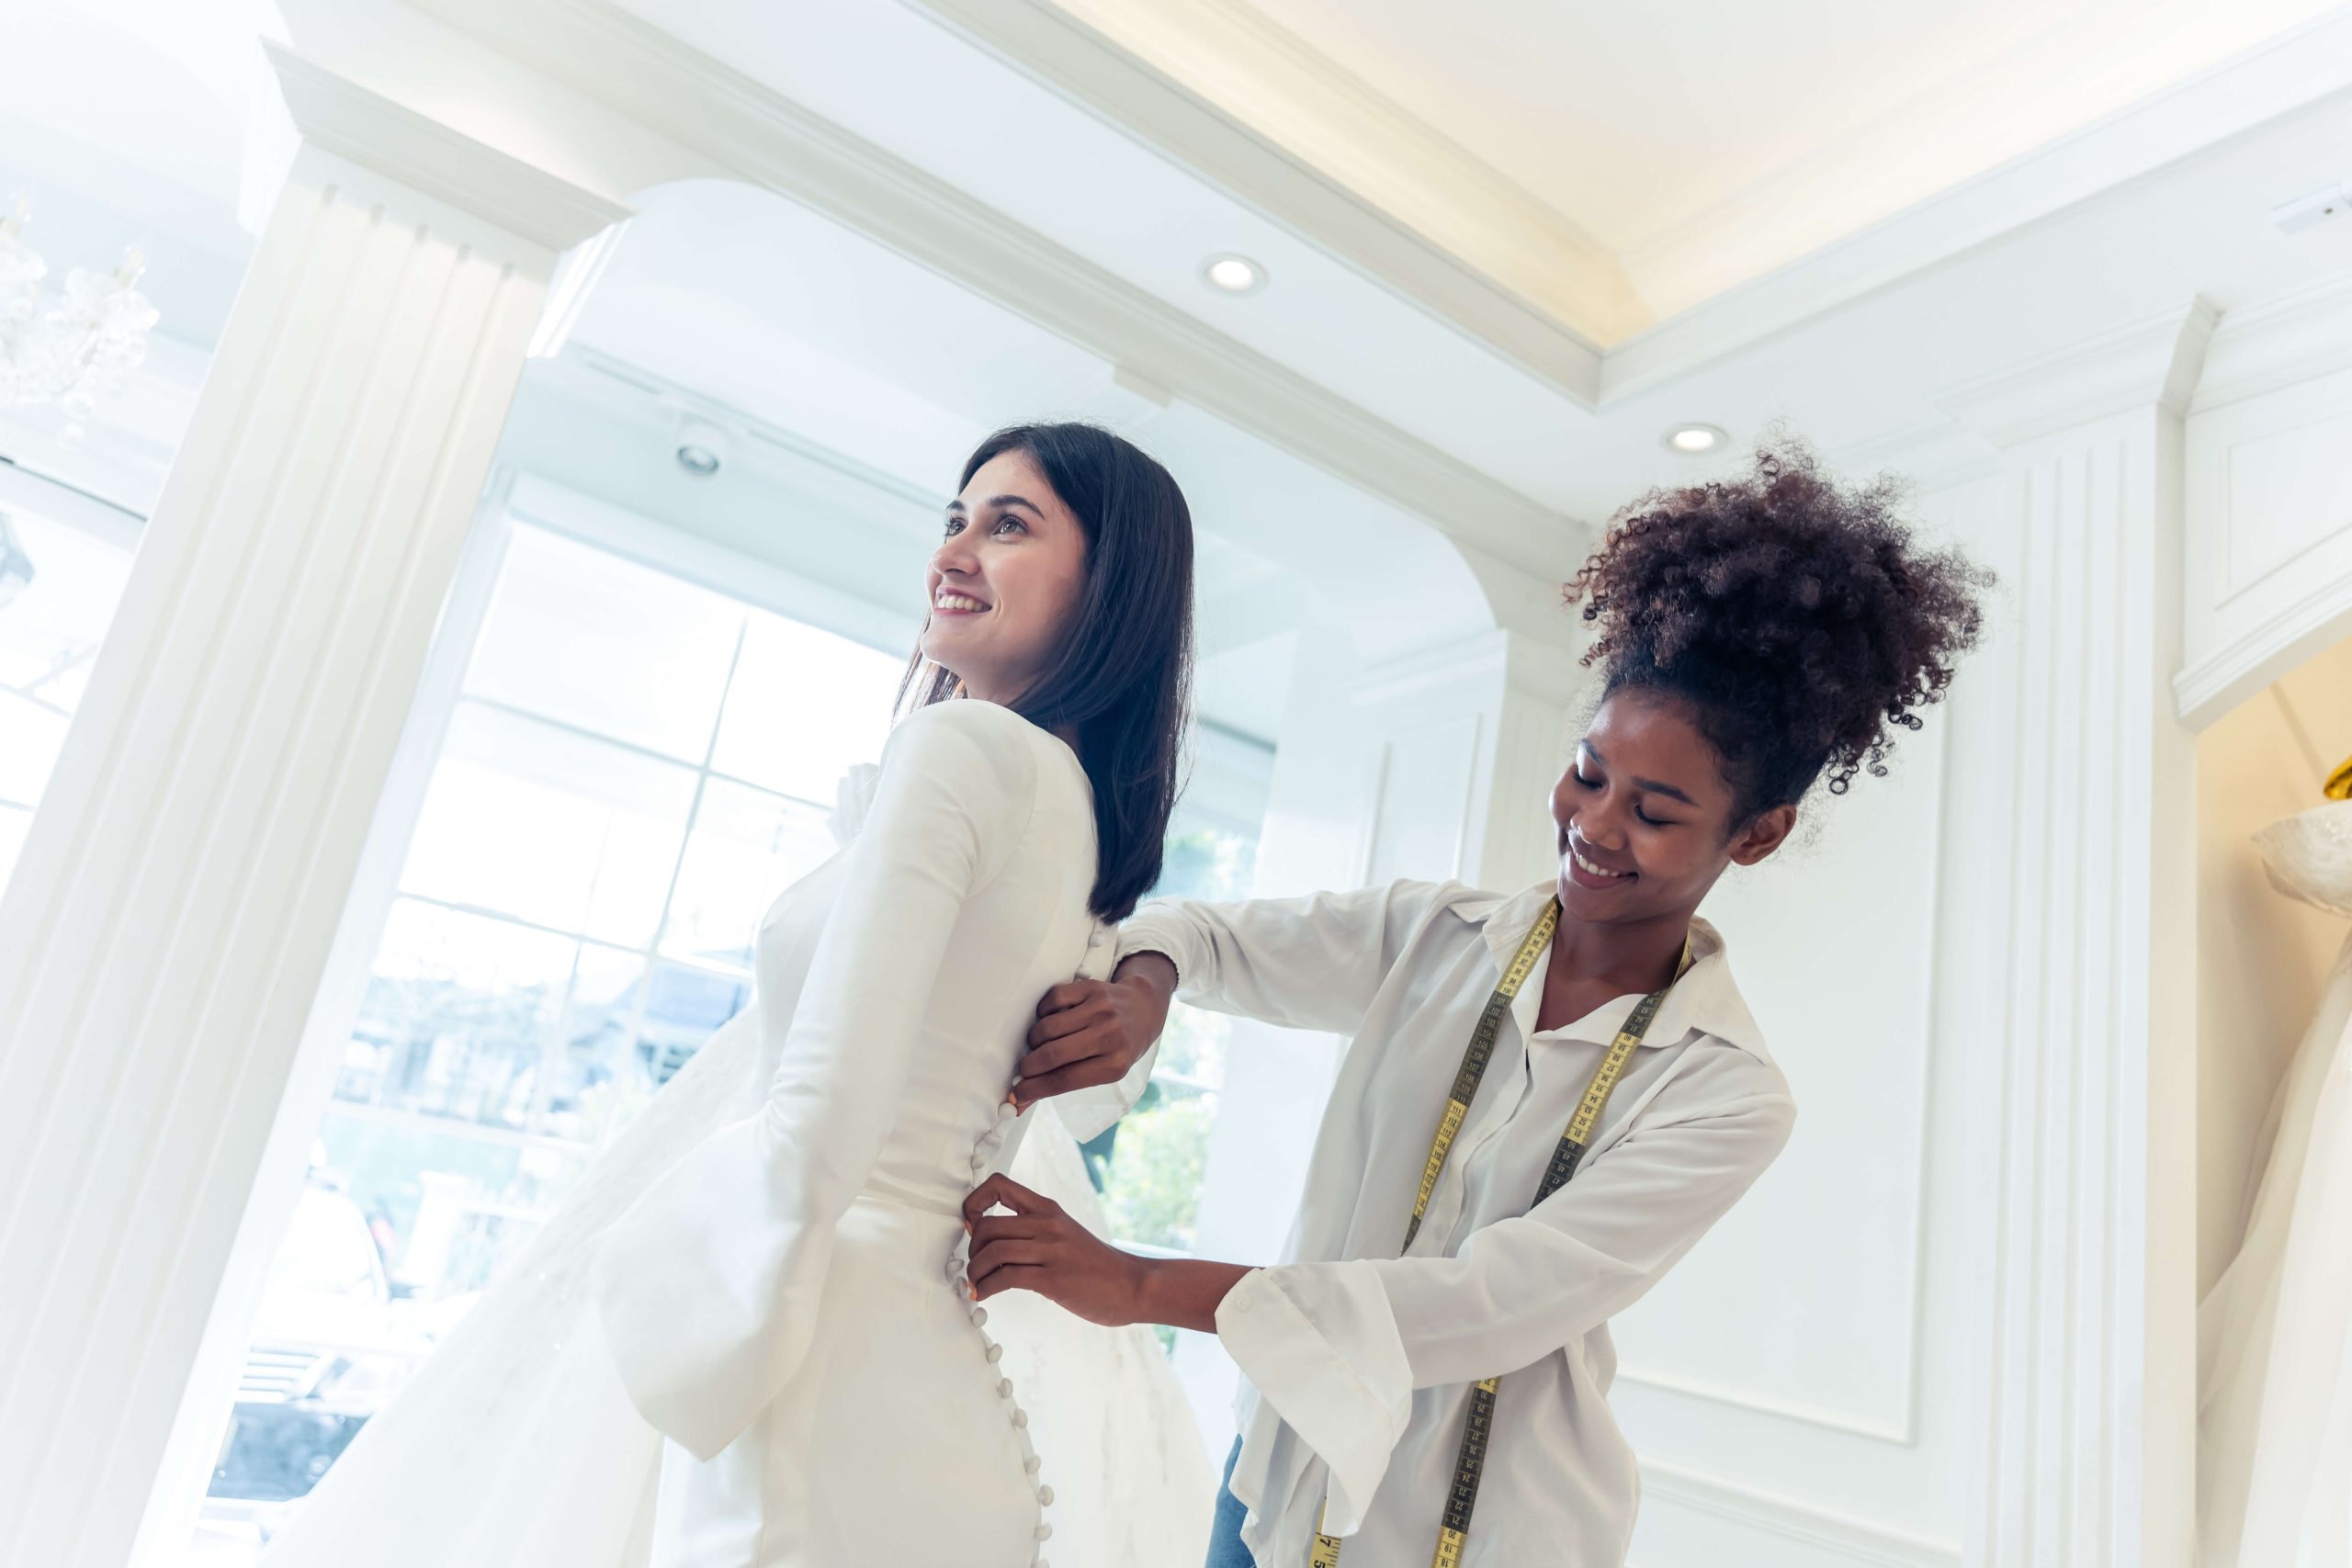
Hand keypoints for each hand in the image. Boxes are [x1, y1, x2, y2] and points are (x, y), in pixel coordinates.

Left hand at [962, 1174, 1148, 1325]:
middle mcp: (1047, 1224)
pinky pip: (1005, 1277)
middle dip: (971, 1250)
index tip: (970, 1225)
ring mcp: (1051, 1250)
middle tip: (974, 1266)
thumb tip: (993, 1242)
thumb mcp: (1065, 1233)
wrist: (1132, 1285)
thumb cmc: (1095, 1264)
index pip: (998, 1185)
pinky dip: (985, 1288)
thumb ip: (1034, 1230)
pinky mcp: (1053, 1278)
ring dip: (974, 1272)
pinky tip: (984, 1295)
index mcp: (1048, 1209)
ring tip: (975, 1285)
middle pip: (987, 1225)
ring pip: (992, 1251)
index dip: (974, 1203)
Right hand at [1009, 953, 1176, 1110]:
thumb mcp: (1103, 1070)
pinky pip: (1052, 999)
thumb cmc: (1118, 1046)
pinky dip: (1043, 1012)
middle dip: (1029, 1066)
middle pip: (1053, 1055)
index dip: (1035, 1089)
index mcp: (1114, 1065)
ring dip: (1034, 1040)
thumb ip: (1064, 1083)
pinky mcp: (1091, 988)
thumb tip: (1021, 1102)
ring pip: (1048, 1027)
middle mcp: (1109, 1036)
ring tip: (1040, 1044)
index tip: (1017, 1094)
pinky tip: (1050, 1019)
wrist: (1143, 1009)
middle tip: (1025, 1068)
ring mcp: (1100, 1010)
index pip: (1065, 1080)